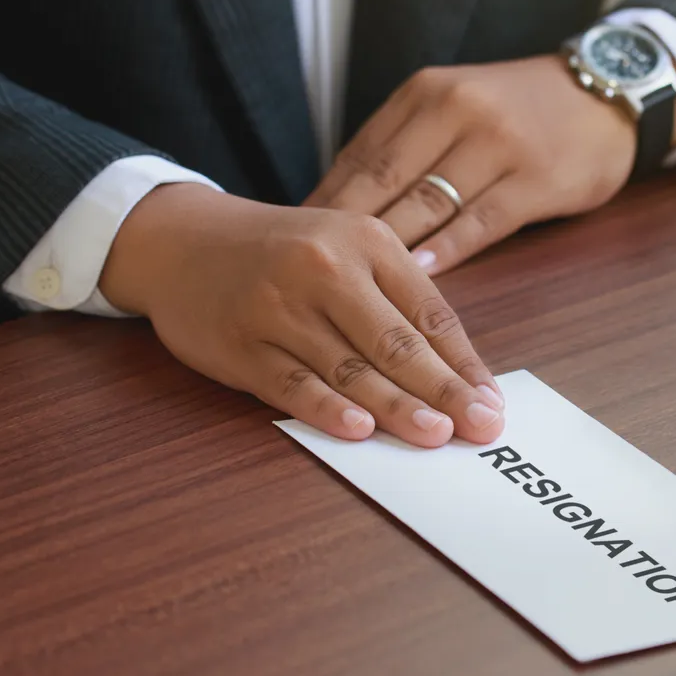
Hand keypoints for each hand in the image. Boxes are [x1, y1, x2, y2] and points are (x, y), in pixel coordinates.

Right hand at [99, 183, 505, 446]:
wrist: (183, 240)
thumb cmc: (284, 254)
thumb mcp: (349, 252)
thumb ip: (398, 304)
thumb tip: (458, 375)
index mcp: (368, 243)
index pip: (430, 314)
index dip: (464, 365)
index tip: (492, 404)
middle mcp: (325, 269)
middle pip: (396, 342)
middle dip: (443, 391)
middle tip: (478, 427)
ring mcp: (279, 307)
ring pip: (348, 367)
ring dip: (396, 406)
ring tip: (434, 435)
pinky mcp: (241, 343)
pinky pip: (292, 383)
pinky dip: (326, 408)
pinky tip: (359, 429)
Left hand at [305, 55, 657, 275]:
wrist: (606, 93)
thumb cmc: (520, 110)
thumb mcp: (456, 104)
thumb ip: (405, 144)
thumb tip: (340, 201)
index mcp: (427, 93)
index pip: (362, 154)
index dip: (325, 203)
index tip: (295, 243)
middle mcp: (458, 111)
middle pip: (385, 180)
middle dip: (344, 232)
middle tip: (311, 276)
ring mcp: (499, 145)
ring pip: (429, 204)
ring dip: (390, 249)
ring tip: (356, 288)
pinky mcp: (536, 180)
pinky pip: (481, 221)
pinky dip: (448, 249)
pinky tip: (422, 274)